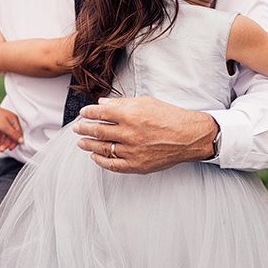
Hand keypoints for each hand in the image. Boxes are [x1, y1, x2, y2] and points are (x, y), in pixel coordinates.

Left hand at [0, 102, 22, 151]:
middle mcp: (11, 121)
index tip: (10, 148)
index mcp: (14, 120)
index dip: (14, 142)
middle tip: (1, 149)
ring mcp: (5, 122)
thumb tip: (21, 140)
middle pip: (11, 136)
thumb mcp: (4, 127)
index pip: (18, 134)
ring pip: (5, 135)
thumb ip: (13, 134)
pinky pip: (1, 133)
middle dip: (6, 144)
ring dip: (1, 142)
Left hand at [73, 96, 217, 173]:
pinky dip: (101, 161)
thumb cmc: (170, 117)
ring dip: (88, 145)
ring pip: (102, 148)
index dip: (88, 113)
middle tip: (77, 128)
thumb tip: (102, 103)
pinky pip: (113, 165)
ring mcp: (132, 150)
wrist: (190, 137)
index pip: (100, 113)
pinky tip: (95, 157)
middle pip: (98, 131)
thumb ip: (122, 103)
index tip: (83, 113)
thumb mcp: (146, 102)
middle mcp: (129, 133)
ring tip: (81, 142)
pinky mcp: (137, 165)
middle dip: (84, 128)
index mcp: (131, 115)